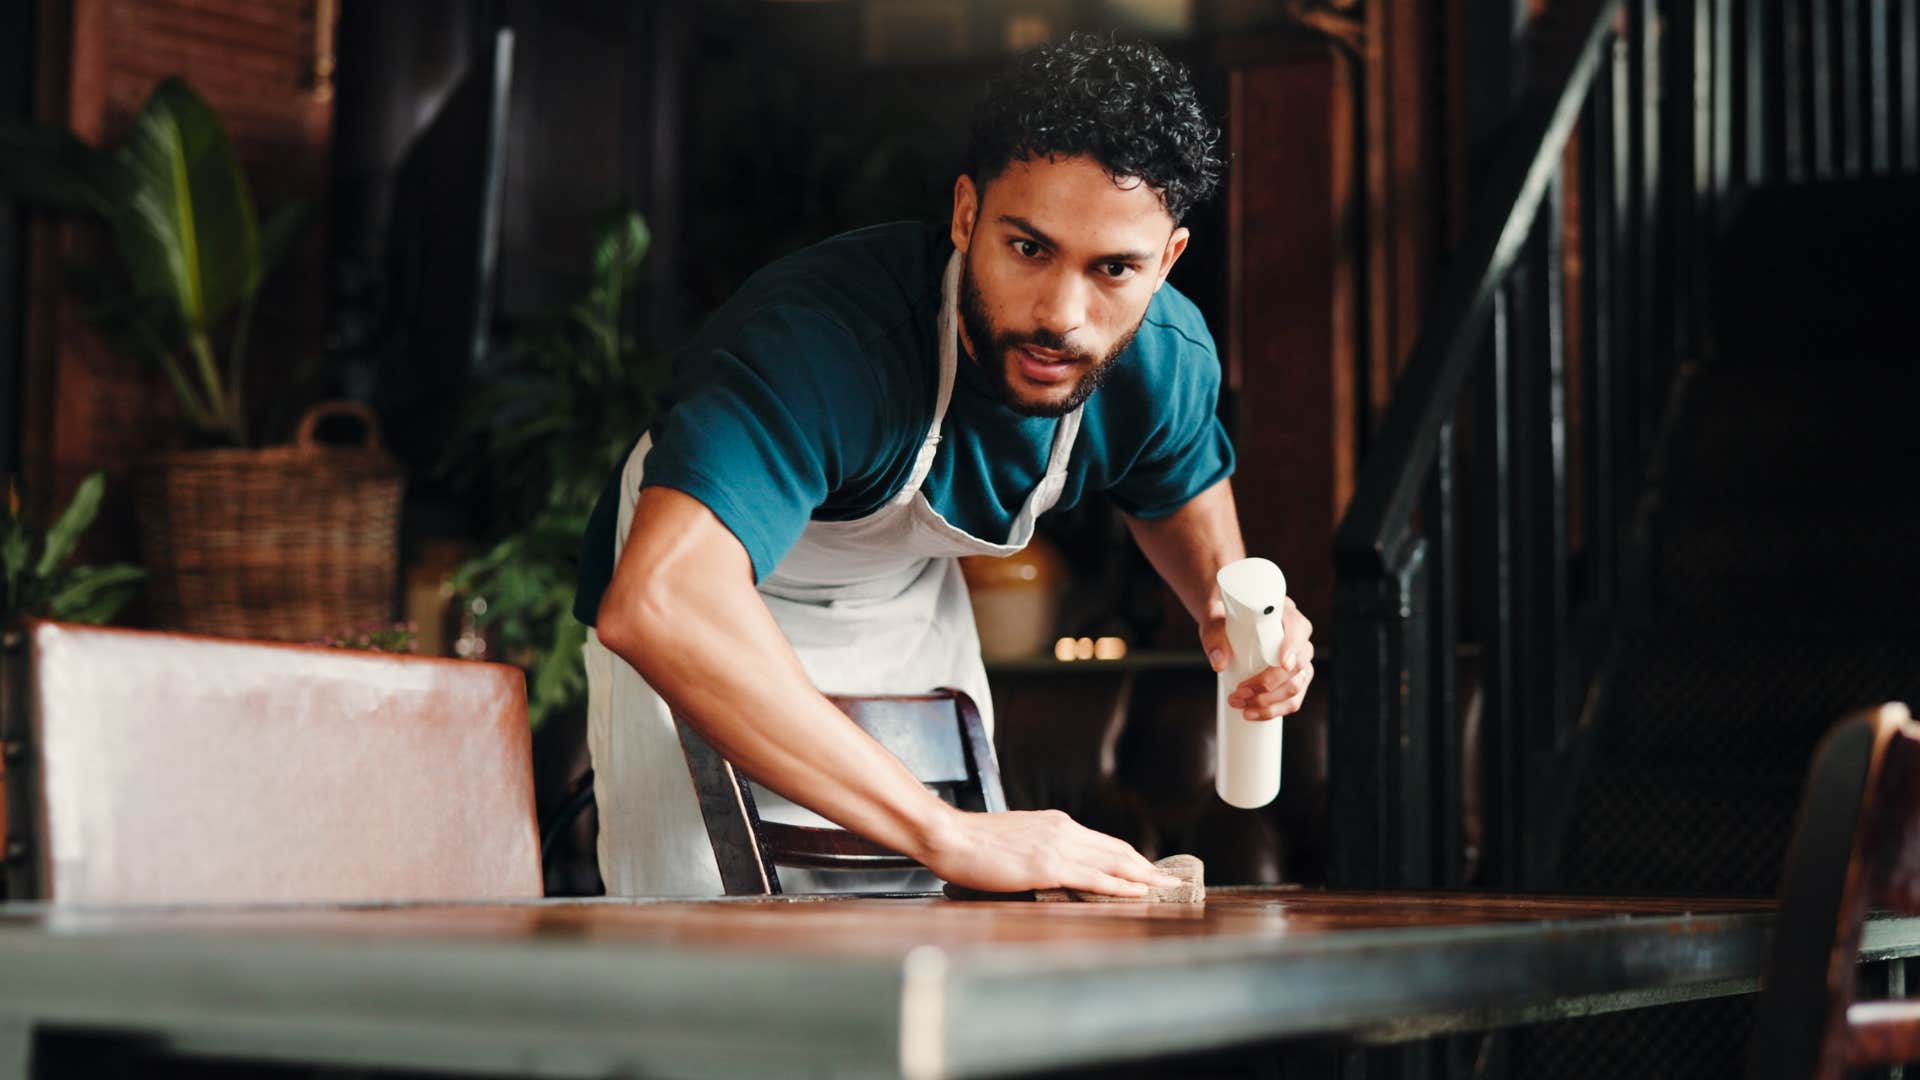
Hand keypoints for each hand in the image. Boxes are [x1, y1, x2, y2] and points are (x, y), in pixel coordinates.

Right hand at [918, 807, 1181, 896]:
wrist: (949, 835)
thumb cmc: (972, 843)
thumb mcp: (1014, 839)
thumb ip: (1038, 847)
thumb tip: (1053, 865)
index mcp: (1055, 823)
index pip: (1103, 842)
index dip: (1130, 857)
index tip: (1149, 868)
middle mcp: (1063, 829)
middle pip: (1117, 849)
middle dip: (1147, 866)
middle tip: (1172, 879)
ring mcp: (1058, 846)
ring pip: (1113, 861)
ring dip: (1144, 875)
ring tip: (1166, 887)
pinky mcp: (1048, 865)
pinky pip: (1094, 876)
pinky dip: (1121, 884)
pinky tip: (1139, 891)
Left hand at [1201, 596, 1314, 721]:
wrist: (1224, 624)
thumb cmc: (1224, 617)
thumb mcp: (1214, 619)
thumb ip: (1214, 636)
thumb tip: (1219, 663)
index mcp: (1285, 613)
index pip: (1298, 628)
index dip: (1293, 647)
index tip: (1282, 663)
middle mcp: (1297, 637)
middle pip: (1298, 665)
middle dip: (1269, 684)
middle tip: (1240, 692)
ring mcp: (1298, 660)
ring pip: (1296, 686)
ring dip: (1269, 702)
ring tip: (1239, 704)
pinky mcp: (1291, 679)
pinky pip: (1292, 700)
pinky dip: (1273, 710)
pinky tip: (1252, 713)